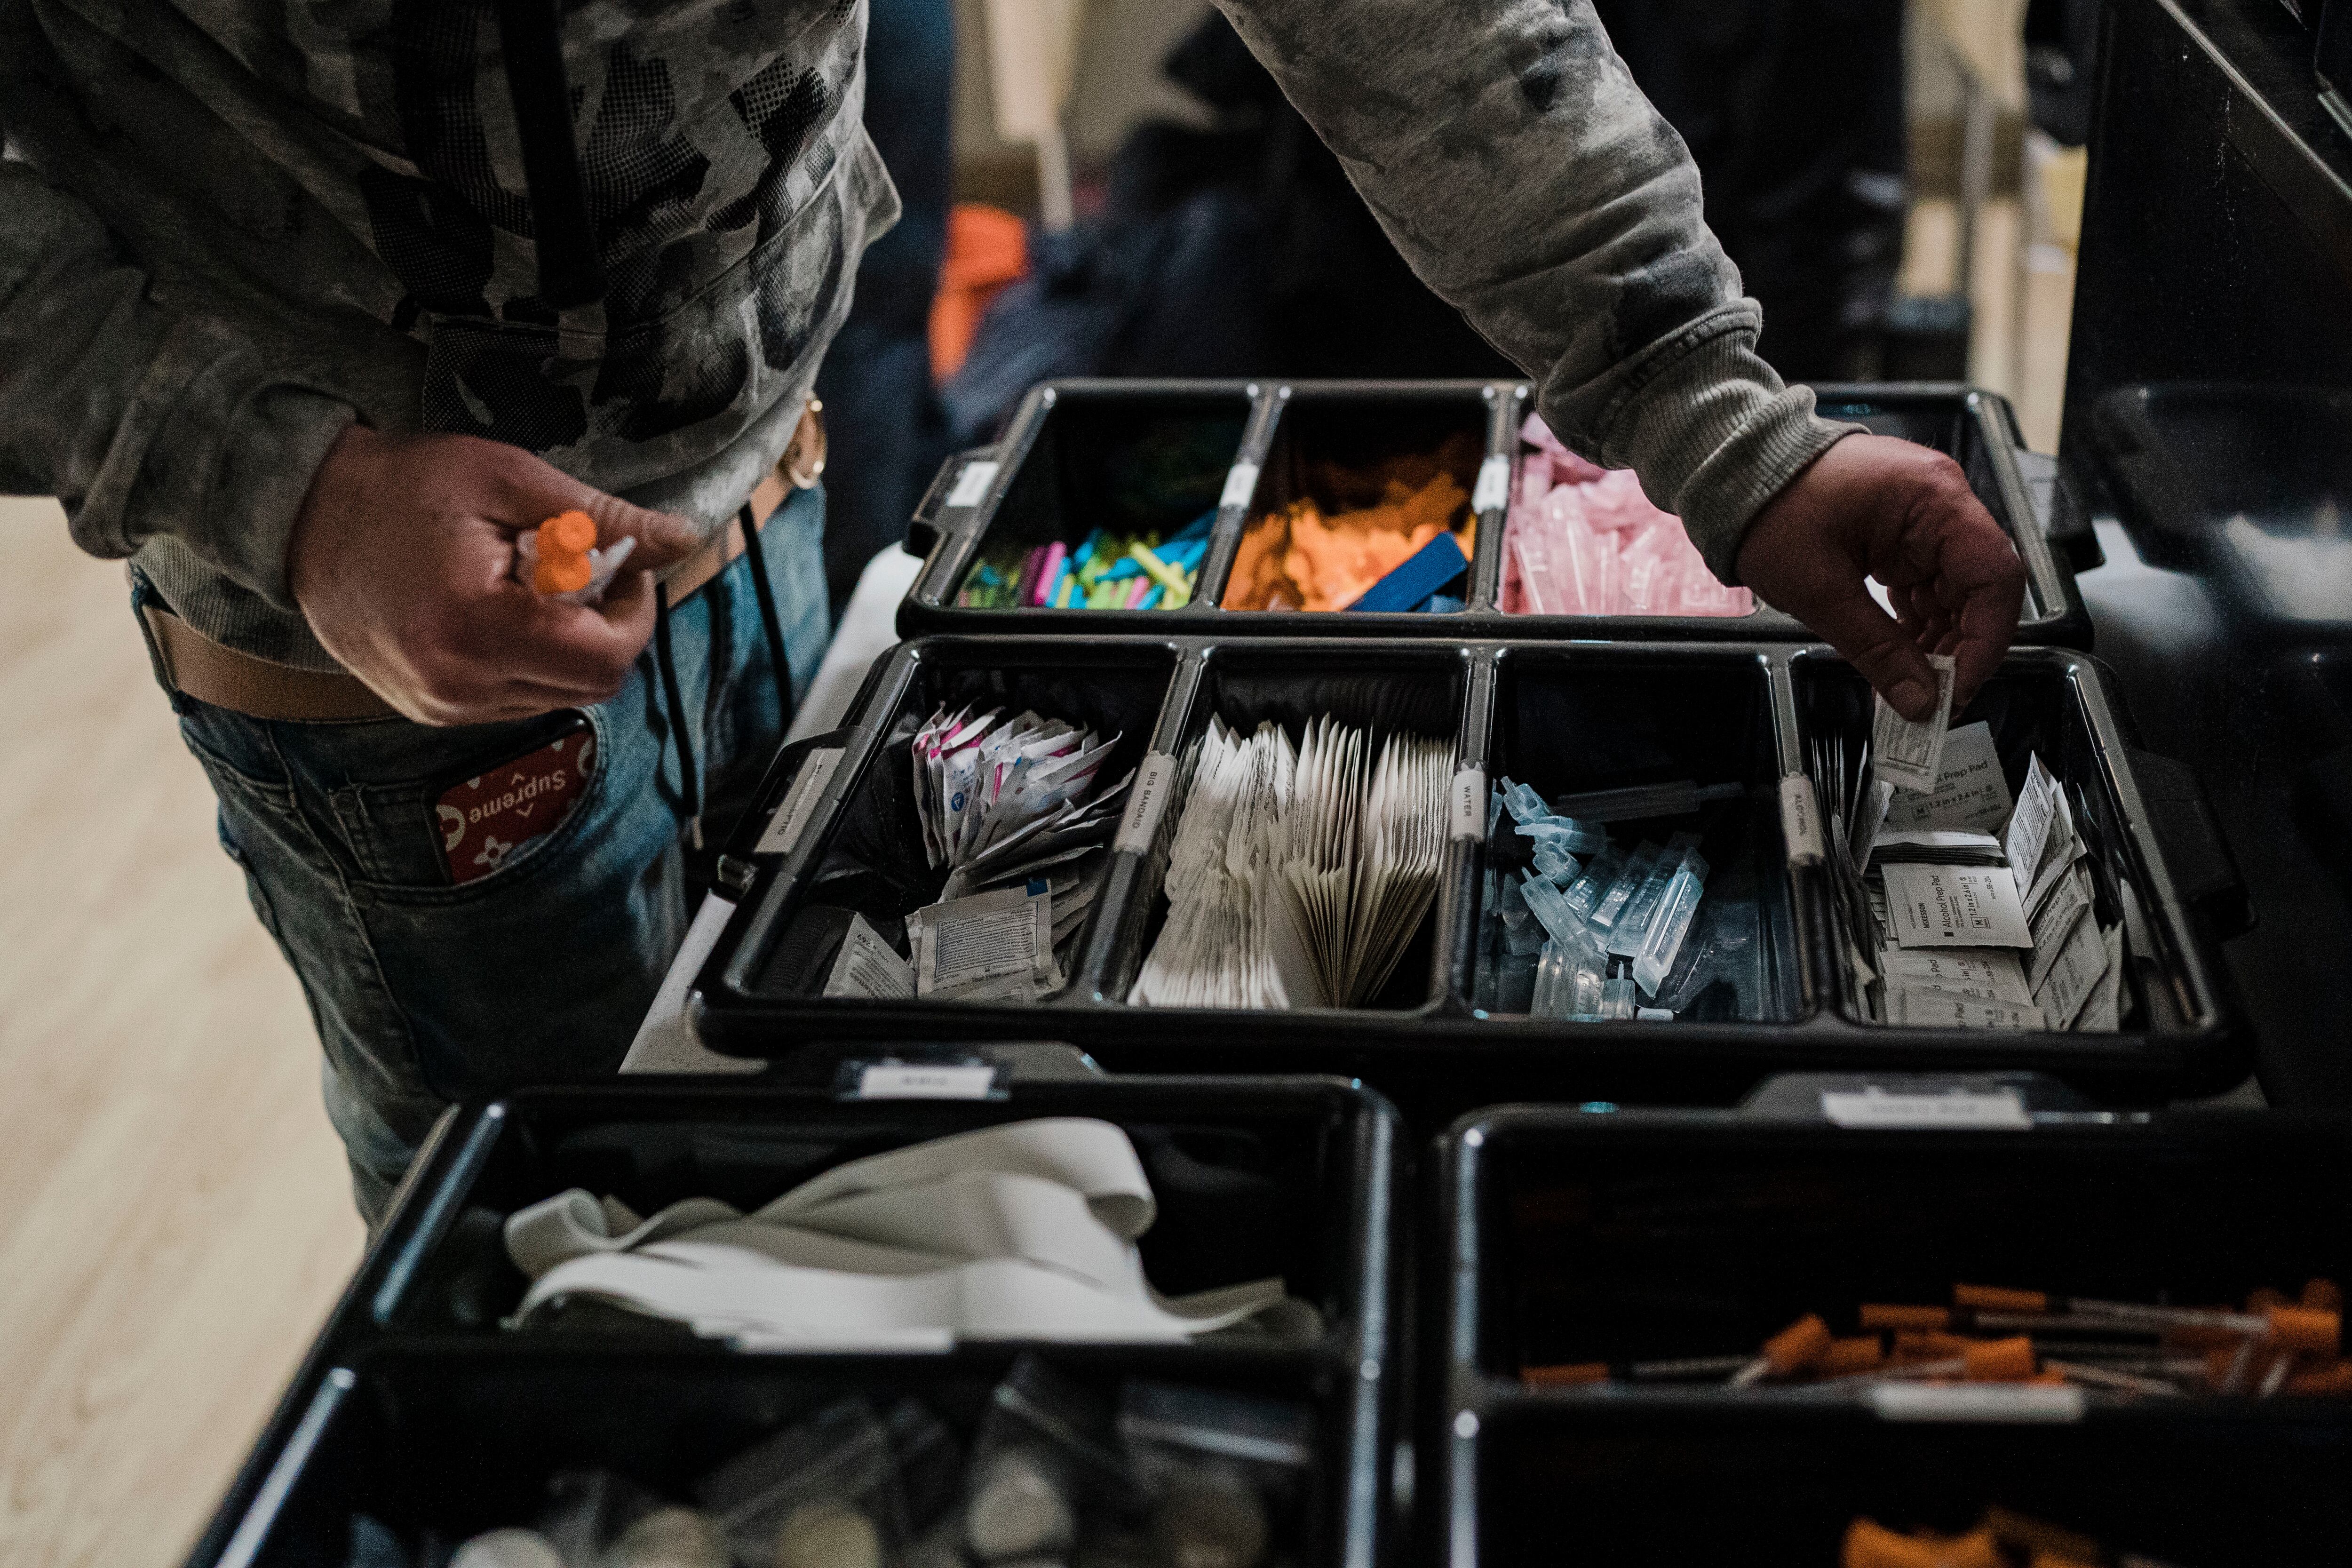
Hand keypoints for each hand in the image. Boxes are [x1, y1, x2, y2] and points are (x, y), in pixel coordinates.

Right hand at [289, 426, 700, 724]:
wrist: (300, 517)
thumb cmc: (402, 486)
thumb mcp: (508, 480)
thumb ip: (600, 518)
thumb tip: (681, 541)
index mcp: (477, 627)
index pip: (606, 658)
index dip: (634, 612)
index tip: (621, 566)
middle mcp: (458, 684)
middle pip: (591, 685)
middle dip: (607, 629)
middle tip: (585, 571)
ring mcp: (441, 705)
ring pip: (557, 696)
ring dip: (568, 645)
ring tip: (532, 584)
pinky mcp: (429, 709)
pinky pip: (515, 699)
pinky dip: (530, 658)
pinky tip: (501, 609)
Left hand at [1736, 433, 2025, 720]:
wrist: (1735, 473)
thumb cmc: (1770, 509)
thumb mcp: (1819, 591)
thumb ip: (1876, 649)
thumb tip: (1919, 700)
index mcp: (1932, 498)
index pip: (1996, 577)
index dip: (1987, 642)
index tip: (1958, 690)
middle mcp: (1940, 501)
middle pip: (1980, 588)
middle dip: (1961, 649)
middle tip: (1931, 699)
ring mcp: (1922, 517)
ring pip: (1955, 592)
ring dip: (1938, 641)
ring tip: (1910, 683)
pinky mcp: (1901, 533)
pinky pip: (1927, 585)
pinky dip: (1918, 623)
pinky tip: (1900, 654)